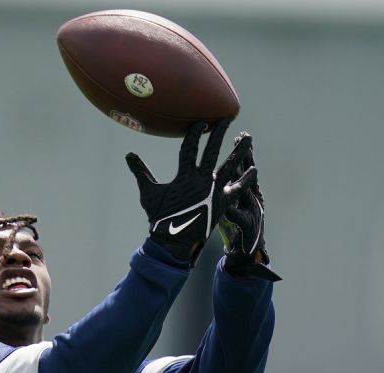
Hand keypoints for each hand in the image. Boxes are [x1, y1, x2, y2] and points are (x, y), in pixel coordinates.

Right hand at [126, 121, 244, 264]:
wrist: (175, 242)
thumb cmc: (160, 218)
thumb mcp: (148, 194)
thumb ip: (141, 172)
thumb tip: (129, 155)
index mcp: (185, 177)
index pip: (190, 149)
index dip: (194, 134)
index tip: (200, 122)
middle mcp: (202, 181)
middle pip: (213, 151)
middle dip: (219, 134)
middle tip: (225, 119)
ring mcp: (215, 191)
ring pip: (230, 166)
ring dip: (239, 152)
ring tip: (247, 138)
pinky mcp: (223, 203)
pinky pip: (237, 189)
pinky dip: (245, 180)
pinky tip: (254, 170)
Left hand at [218, 133, 280, 281]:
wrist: (245, 250)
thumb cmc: (234, 227)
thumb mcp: (227, 206)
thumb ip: (220, 190)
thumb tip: (207, 174)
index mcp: (237, 191)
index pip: (237, 167)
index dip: (238, 151)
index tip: (238, 136)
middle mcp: (245, 196)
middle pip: (244, 173)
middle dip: (245, 155)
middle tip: (245, 138)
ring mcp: (248, 210)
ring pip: (247, 191)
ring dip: (248, 179)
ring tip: (251, 167)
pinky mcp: (246, 226)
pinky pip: (239, 219)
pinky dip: (235, 214)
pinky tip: (230, 209)